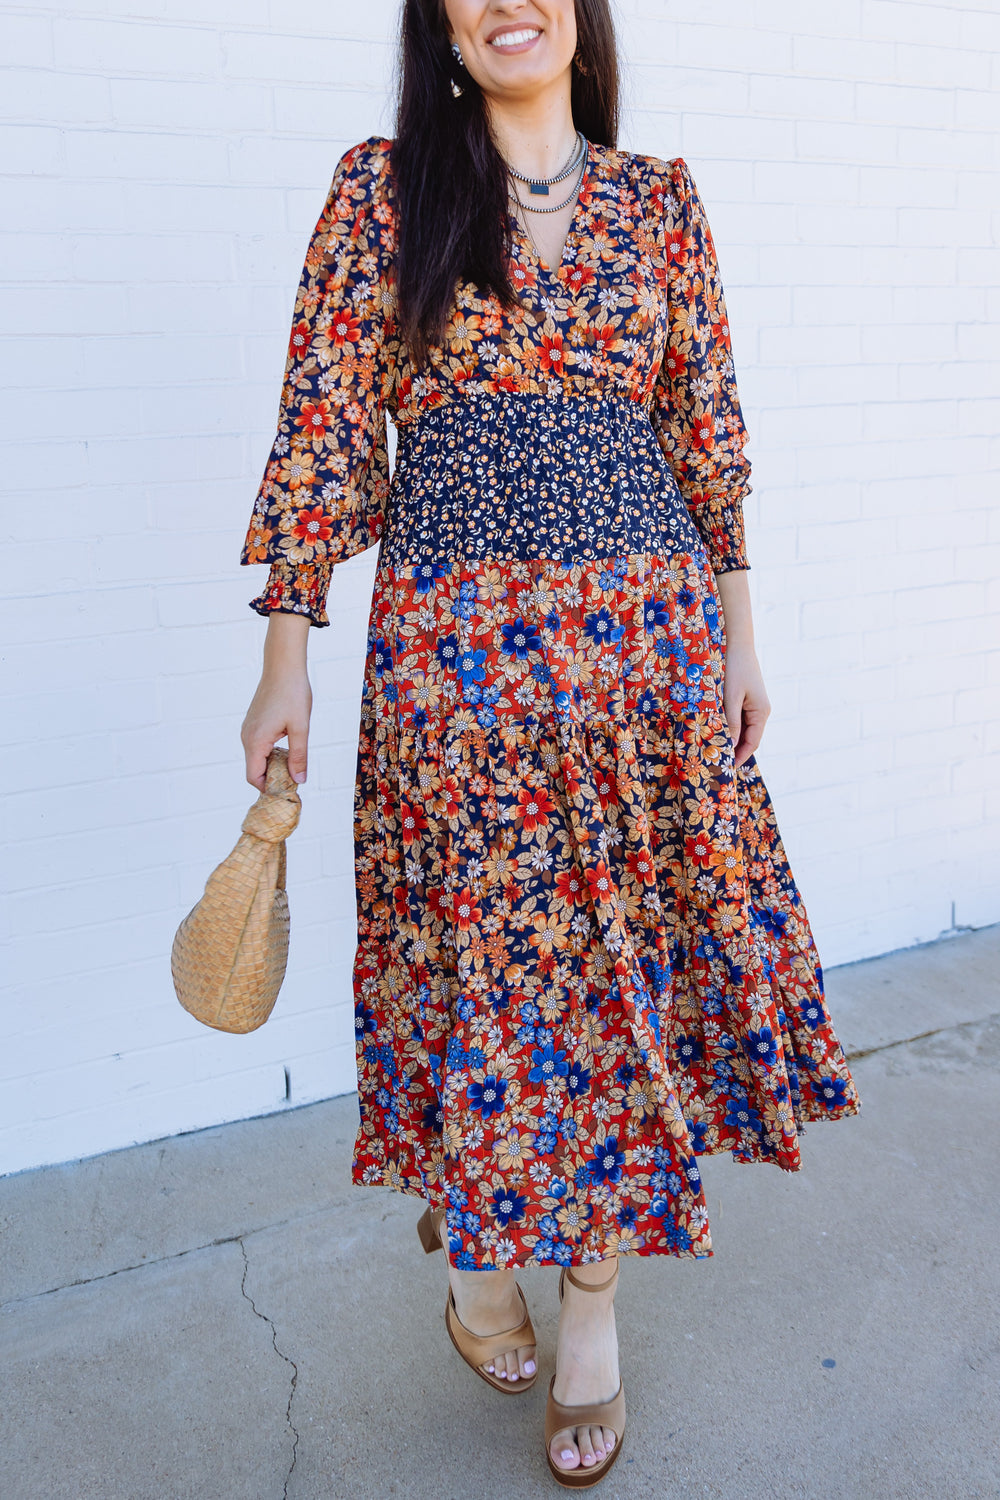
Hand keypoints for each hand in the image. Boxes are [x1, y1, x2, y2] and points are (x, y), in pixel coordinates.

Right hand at [241, 613, 311, 788]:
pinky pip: (258, 746)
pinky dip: (271, 753)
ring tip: (294, 763)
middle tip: (295, 779)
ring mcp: (248, 729)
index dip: (269, 789)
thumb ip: (299, 756)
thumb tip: (299, 781)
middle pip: (255, 770)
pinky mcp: (253, 723)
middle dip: (273, 778)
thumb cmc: (293, 694)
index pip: (254, 778)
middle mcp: (246, 737)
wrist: (283, 666)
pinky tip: (288, 747)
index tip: (287, 791)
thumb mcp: (301, 728)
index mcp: (255, 741)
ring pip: (257, 758)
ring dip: (273, 765)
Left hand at [722, 642, 770, 768]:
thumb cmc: (734, 668)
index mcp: (761, 712)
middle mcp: (760, 711)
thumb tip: (730, 746)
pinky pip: (737, 719)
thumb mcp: (730, 697)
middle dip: (734, 751)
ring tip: (713, 751)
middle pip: (747, 738)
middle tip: (716, 764)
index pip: (752, 743)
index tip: (727, 769)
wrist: (737, 643)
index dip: (740, 757)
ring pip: (741, 730)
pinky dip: (728, 727)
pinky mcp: (745, 699)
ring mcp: (753, 705)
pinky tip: (714, 732)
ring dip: (729, 740)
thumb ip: (730, 722)